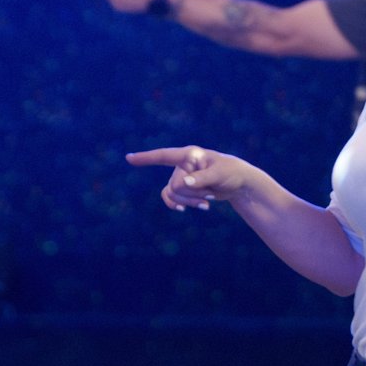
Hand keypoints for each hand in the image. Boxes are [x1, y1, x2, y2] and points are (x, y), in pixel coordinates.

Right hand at [126, 145, 258, 210]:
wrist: (237, 182)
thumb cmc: (230, 173)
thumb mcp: (219, 175)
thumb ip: (201, 179)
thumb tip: (183, 183)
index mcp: (189, 155)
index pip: (163, 156)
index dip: (146, 158)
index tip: (128, 158)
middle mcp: (181, 164)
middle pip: (175, 186)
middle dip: (192, 195)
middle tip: (211, 195)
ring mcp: (180, 176)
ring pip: (173, 195)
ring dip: (190, 201)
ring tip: (208, 202)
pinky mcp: (182, 187)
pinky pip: (170, 198)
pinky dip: (179, 205)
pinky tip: (187, 210)